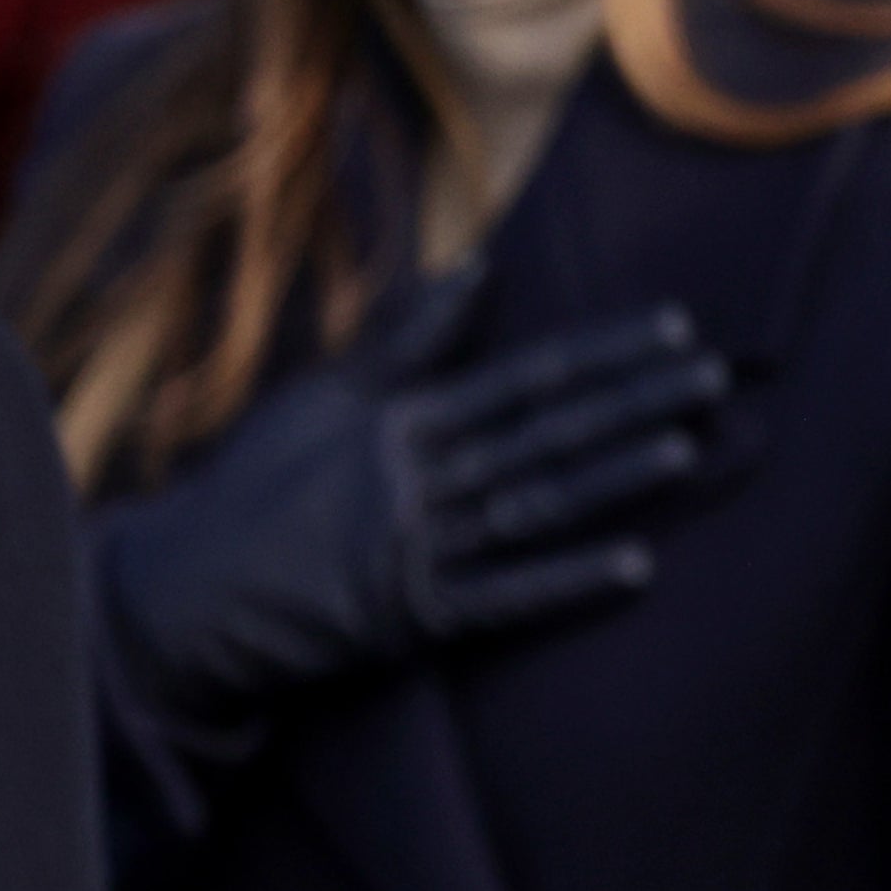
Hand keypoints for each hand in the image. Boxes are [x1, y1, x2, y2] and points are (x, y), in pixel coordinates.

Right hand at [90, 290, 723, 773]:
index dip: (598, 354)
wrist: (177, 599)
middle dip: (631, 403)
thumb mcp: (315, 401)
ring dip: (612, 479)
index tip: (671, 328)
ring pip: (532, 506)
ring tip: (688, 448)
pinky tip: (634, 567)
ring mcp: (411, 552)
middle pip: (540, 435)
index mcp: (395, 426)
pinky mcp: (406, 620)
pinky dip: (565, 585)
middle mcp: (410, 483)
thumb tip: (476, 270)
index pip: (517, 380)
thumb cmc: (245, 494)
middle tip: (712, 375)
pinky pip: (500, 598)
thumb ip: (402, 340)